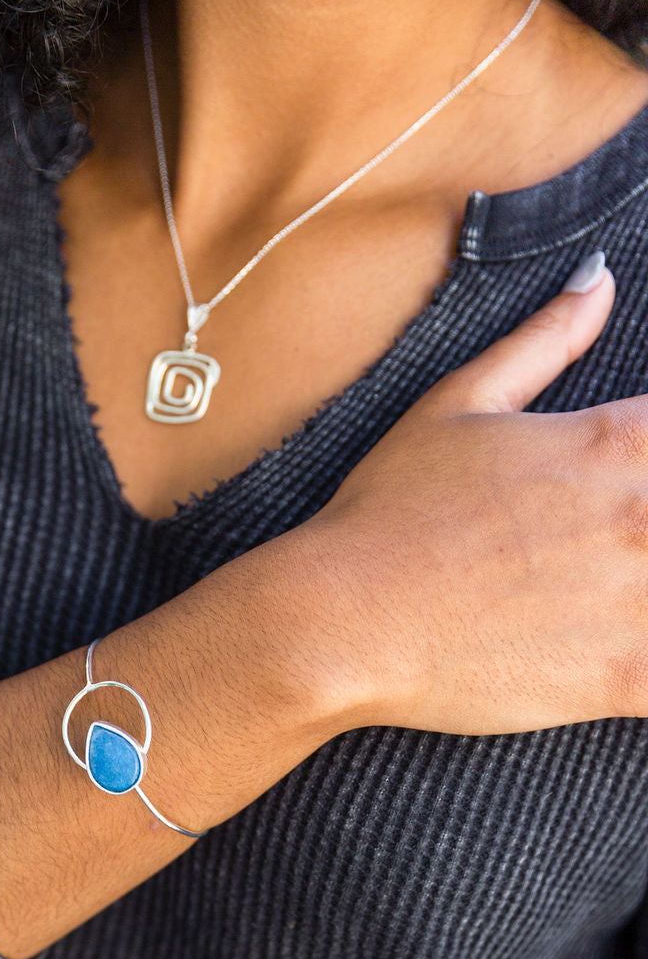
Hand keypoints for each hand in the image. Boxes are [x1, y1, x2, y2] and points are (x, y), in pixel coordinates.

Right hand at [284, 256, 647, 735]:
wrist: (341, 620)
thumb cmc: (387, 511)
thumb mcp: (458, 403)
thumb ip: (545, 339)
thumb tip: (601, 278)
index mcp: (618, 443)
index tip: (632, 490)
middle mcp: (643, 518)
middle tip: (616, 544)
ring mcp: (639, 604)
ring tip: (625, 595)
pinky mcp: (624, 680)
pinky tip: (632, 658)